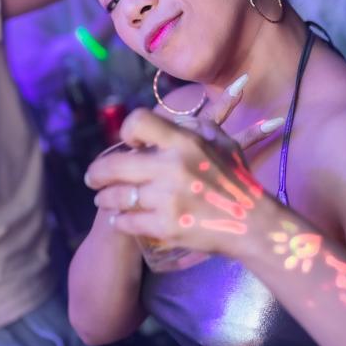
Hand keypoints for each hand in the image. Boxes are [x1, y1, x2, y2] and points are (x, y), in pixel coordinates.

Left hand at [85, 77, 283, 254]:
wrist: (252, 224)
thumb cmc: (237, 180)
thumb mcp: (223, 143)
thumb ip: (195, 126)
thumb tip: (166, 119)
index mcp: (185, 142)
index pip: (136, 123)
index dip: (126, 132)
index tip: (127, 144)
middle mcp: (172, 167)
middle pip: (115, 164)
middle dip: (97, 173)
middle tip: (92, 178)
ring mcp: (167, 199)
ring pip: (117, 196)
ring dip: (105, 199)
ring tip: (103, 200)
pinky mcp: (165, 226)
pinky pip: (127, 221)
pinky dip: (120, 221)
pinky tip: (120, 219)